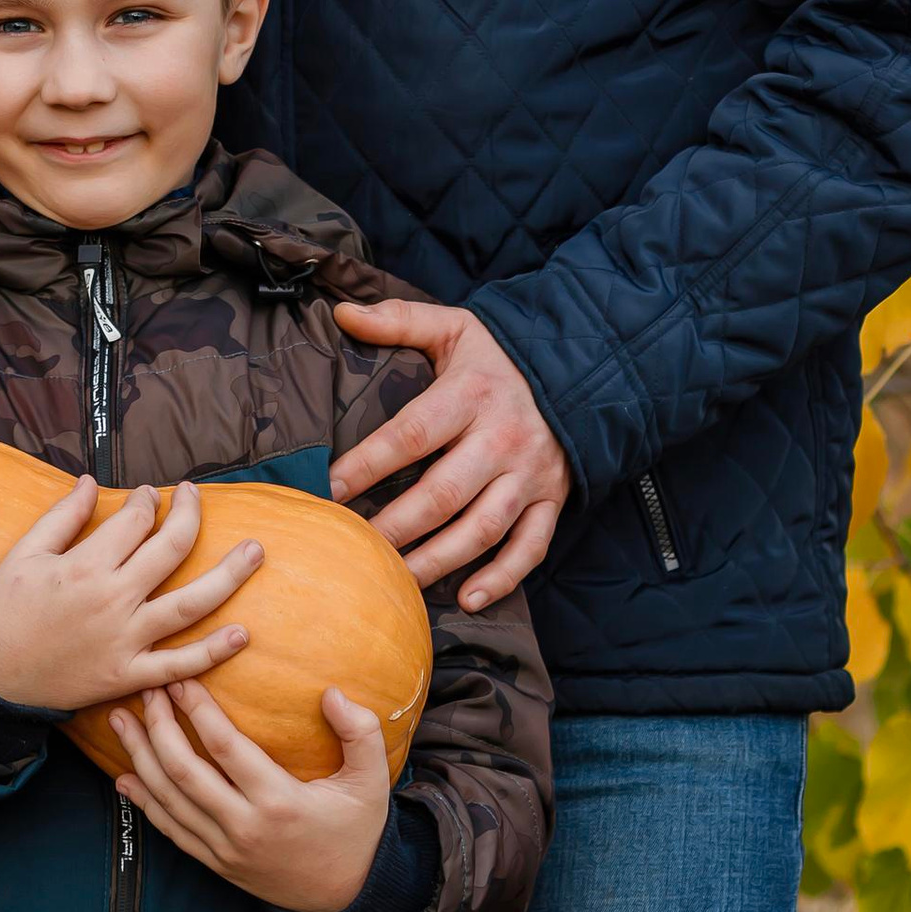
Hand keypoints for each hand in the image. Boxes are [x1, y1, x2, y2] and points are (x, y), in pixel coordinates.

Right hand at [0, 478, 260, 716]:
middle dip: (191, 515)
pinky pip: (178, 666)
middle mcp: (114, 600)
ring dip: (228, 577)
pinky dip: (211, 653)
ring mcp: (126, 641)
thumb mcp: (24, 554)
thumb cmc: (7, 612)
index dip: (148, 500)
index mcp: (86, 566)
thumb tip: (92, 481)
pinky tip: (241, 635)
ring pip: (190, 605)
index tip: (151, 495)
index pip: (136, 521)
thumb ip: (62, 516)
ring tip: (256, 552)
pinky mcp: (129, 676)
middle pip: (172, 550)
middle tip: (196, 496)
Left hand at [108, 681, 393, 911]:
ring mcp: (225, 850)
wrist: (347, 896)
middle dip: (158, 728)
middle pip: (185, 772)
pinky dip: (145, 804)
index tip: (180, 679)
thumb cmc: (357, 831)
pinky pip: (172, 832)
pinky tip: (124, 778)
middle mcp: (244, 827)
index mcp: (279, 802)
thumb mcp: (371, 781)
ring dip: (140, 759)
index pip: (225, 749)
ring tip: (121, 722)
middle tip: (146, 691)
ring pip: (169, 801)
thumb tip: (331, 693)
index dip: (198, 711)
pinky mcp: (216, 864)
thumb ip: (360, 732)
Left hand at [328, 299, 568, 608]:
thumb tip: (341, 312)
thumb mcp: (453, 326)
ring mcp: (531, 475)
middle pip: (443, 493)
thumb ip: (398, 320)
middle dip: (395, 526)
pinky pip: (531, 547)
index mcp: (472, 394)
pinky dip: (503, 578)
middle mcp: (503, 438)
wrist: (583, 368)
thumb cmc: (499, 356)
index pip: (412, 434)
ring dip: (437, 560)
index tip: (327, 489)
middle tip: (352, 548)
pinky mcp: (552, 501)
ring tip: (395, 581)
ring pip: (482, 529)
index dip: (367, 465)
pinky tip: (468, 599)